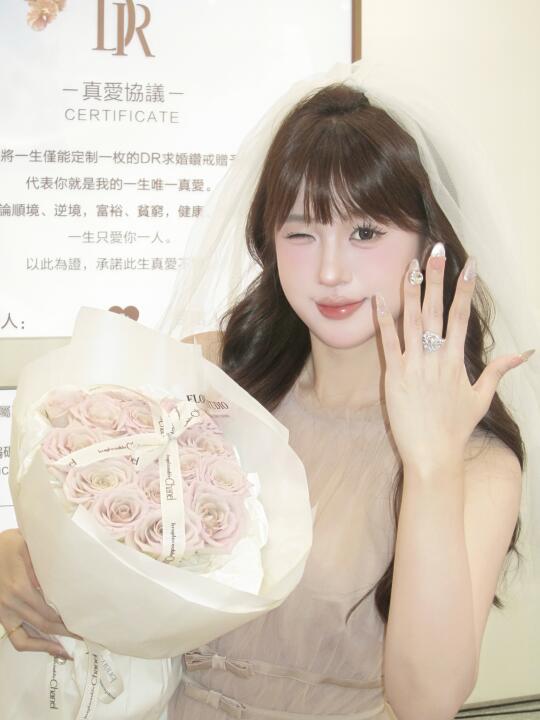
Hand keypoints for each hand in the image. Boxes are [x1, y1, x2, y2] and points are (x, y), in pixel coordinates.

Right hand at [0, 529, 76, 657]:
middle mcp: (11, 604)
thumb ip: (42, 563)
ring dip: (49, 646)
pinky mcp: (2, 616)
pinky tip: (48, 647)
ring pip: (28, 639)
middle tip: (86, 636)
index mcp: (20, 588)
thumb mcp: (26, 545)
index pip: (49, 611)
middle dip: (66, 633)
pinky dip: (32, 646)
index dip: (67, 620)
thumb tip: (61, 580)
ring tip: (68, 651)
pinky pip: (16, 638)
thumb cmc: (6, 545)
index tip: (84, 622)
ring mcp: (5, 613)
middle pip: (43, 625)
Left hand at [373, 244, 533, 471]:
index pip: (462, 316)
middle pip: (437, 310)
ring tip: (411, 264)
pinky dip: (384, 320)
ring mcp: (414, 365)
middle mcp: (436, 358)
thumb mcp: (482, 397)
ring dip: (412, 291)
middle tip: (435, 250)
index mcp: (457, 360)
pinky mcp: (394, 376)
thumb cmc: (457, 427)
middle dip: (437, 278)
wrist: (433, 454)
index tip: (468, 264)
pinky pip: (389, 343)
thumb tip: (525, 353)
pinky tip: (380, 298)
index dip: (465, 288)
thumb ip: (499, 371)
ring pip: (412, 321)